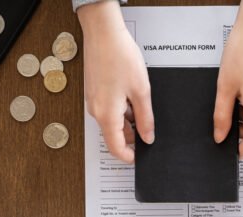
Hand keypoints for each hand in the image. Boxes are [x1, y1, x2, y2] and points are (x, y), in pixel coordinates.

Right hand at [78, 0, 153, 162]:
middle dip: (132, 136)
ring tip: (142, 104)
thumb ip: (145, 118)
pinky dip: (122, 109)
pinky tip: (133, 95)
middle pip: (114, 135)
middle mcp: (96, 111)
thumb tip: (148, 136)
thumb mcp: (141, 91)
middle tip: (149, 129)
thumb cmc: (119, 56)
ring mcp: (93, 101)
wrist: (103, 33)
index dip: (129, 157)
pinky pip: (109, 109)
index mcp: (106, 115)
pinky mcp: (94, 92)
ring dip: (128, 120)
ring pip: (113, 121)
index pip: (116, 148)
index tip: (141, 158)